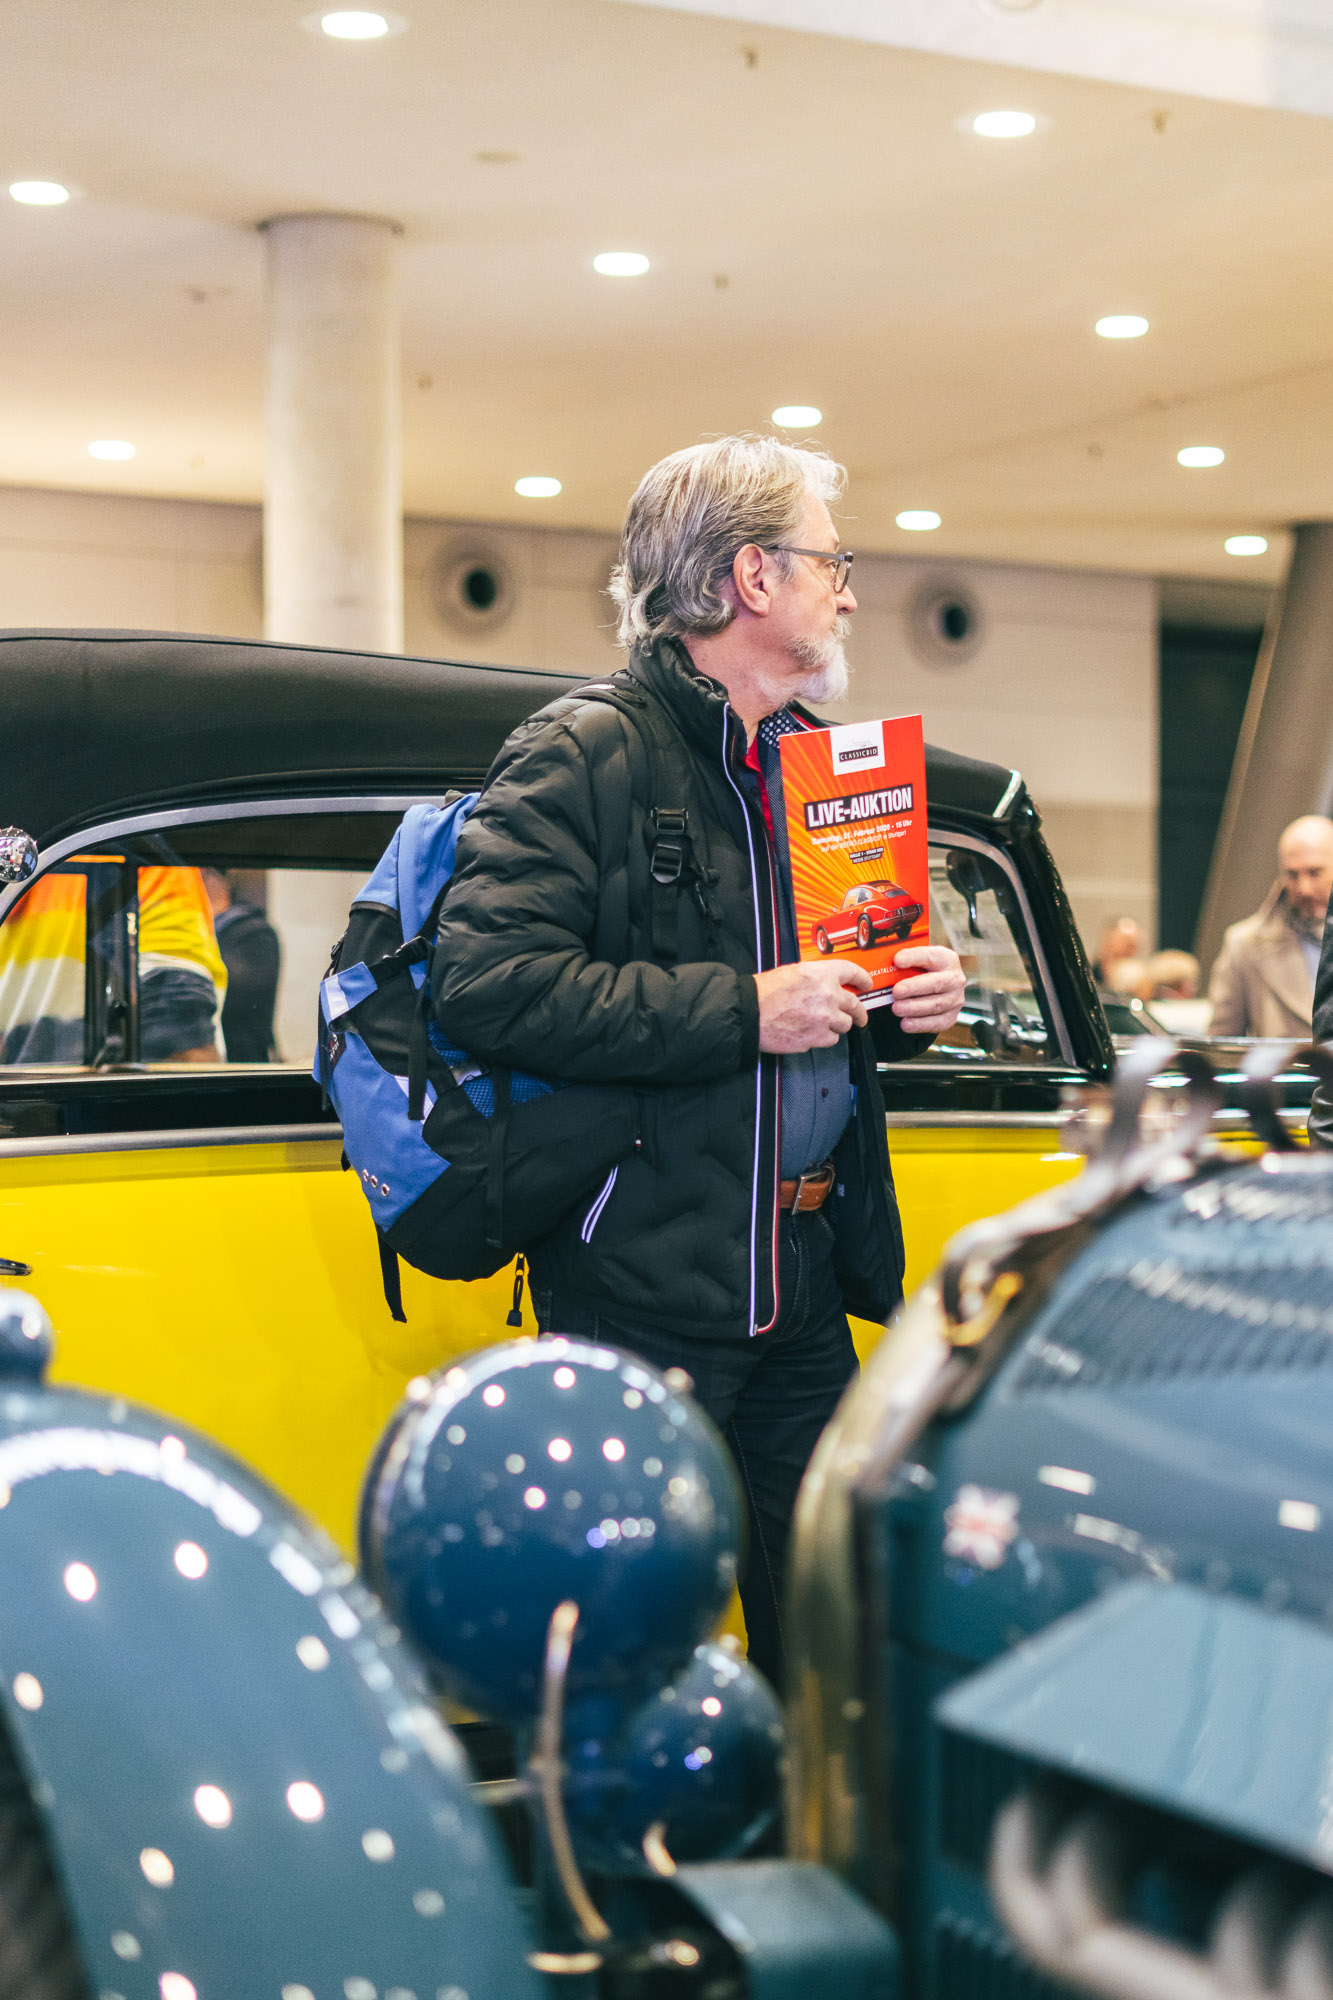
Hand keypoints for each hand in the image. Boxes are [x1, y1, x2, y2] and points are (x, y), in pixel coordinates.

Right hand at [756, 961, 872, 1052]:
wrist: (749, 1013)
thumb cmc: (765, 992)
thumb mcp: (793, 972)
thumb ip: (816, 977)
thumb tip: (828, 984)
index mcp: (821, 974)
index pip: (852, 973)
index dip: (862, 979)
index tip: (866, 984)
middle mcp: (828, 996)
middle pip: (855, 1005)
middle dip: (860, 1012)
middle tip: (860, 1016)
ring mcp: (824, 1018)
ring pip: (845, 1025)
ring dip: (837, 1025)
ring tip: (823, 1024)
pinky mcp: (817, 1037)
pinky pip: (832, 1039)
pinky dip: (825, 1037)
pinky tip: (812, 1032)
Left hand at [890, 945, 965, 1035]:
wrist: (933, 990)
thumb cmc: (920, 972)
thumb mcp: (916, 960)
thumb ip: (903, 958)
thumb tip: (883, 958)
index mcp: (946, 959)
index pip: (931, 956)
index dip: (914, 957)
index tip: (897, 960)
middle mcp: (954, 979)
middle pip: (936, 983)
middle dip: (914, 987)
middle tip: (896, 992)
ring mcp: (954, 999)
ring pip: (936, 1005)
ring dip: (914, 1008)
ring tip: (896, 1009)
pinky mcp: (950, 1017)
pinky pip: (936, 1023)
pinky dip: (920, 1024)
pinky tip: (905, 1024)